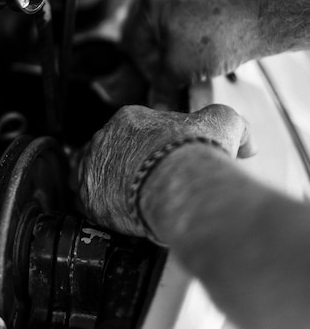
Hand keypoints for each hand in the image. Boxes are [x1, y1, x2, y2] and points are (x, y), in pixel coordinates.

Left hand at [77, 103, 251, 236]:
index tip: (151, 164)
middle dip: (119, 166)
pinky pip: (84, 200)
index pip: (128, 131)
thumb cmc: (197, 153)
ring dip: (101, 183)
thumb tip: (248, 143)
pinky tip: (113, 213)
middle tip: (137, 184)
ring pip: (90, 173)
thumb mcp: (224, 123)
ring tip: (121, 199)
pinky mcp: (88, 196)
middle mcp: (105, 137)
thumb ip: (234, 126)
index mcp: (129, 118)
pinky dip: (96, 206)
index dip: (140, 149)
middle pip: (107, 151)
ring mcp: (93, 166)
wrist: (181, 184)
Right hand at [121, 0, 261, 91]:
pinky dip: (186, 36)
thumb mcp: (178, 70)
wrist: (258, 19)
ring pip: (166, 25)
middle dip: (157, 56)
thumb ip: (161, 87)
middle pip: (148, 31)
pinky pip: (184, 17)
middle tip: (168, 76)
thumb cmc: (213, 40)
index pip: (134, 43)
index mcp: (147, 5)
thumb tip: (156, 104)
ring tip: (185, 67)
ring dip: (171, 47)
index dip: (146, 69)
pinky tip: (198, 52)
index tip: (160, 85)